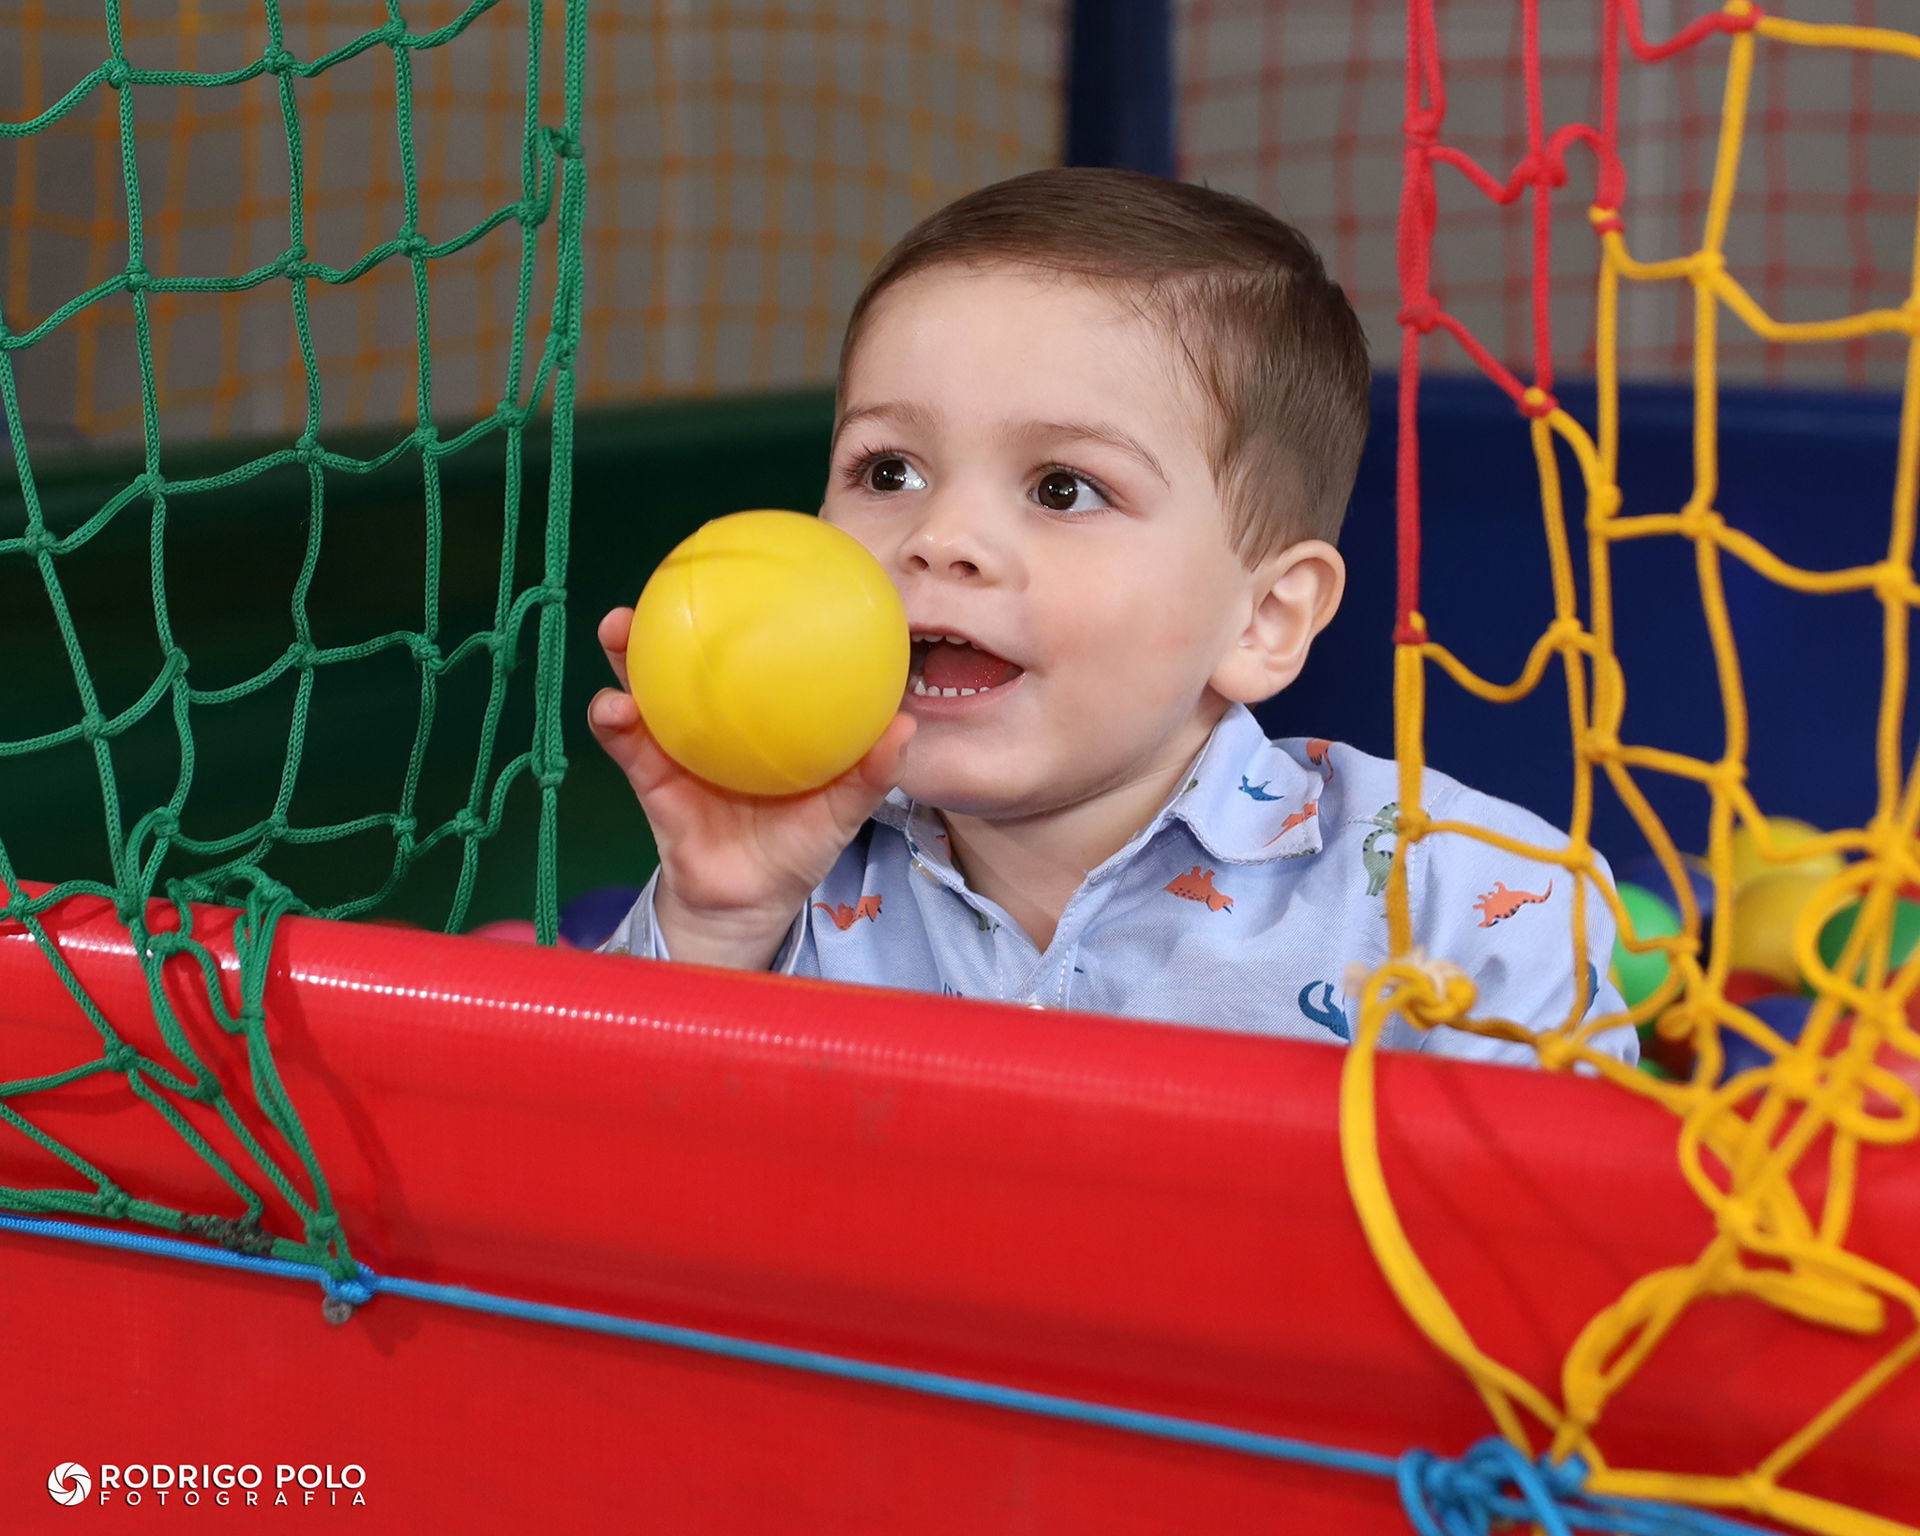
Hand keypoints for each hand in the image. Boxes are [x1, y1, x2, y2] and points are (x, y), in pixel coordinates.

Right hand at [587, 606, 915, 962]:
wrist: (750, 902)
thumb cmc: (798, 845)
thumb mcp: (841, 808)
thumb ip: (870, 771)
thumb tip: (906, 725)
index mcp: (758, 715)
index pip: (750, 653)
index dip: (744, 610)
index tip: (748, 559)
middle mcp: (712, 717)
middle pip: (688, 655)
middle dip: (672, 614)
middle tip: (667, 577)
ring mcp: (676, 742)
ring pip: (645, 685)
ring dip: (625, 655)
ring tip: (618, 628)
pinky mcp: (648, 775)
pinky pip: (626, 745)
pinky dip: (614, 723)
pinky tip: (612, 709)